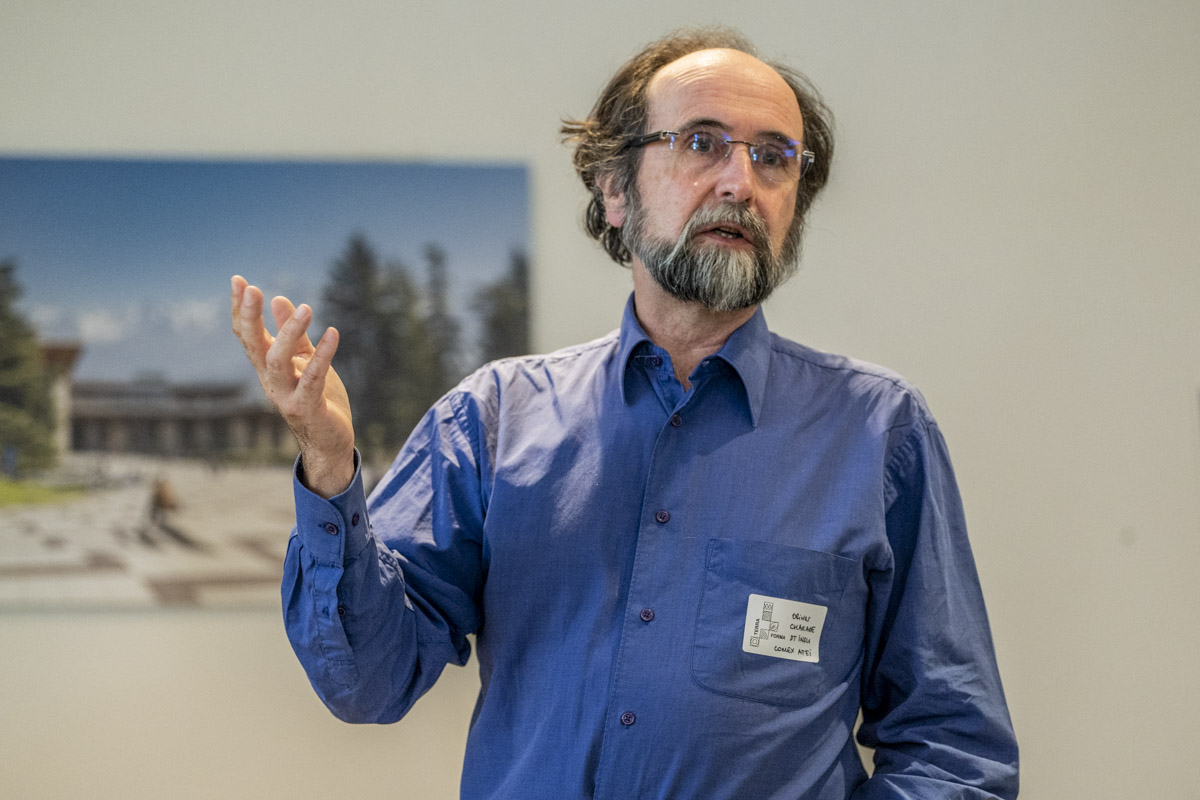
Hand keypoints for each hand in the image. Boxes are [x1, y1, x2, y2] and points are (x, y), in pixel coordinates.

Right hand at [231, 275, 354, 496]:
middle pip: (253, 346)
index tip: (238, 280)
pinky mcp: (307, 408)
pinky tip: (333, 333)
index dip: (240, 310)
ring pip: (277, 361)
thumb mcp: (305, 360)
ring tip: (306, 307)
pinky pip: (312, 379)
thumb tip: (279, 299)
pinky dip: (323, 355)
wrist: (330, 443)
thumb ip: (293, 334)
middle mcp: (271, 380)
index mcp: (268, 367)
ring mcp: (286, 395)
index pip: (247, 335)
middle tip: (251, 289)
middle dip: (250, 317)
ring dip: (289, 333)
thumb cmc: (318, 400)